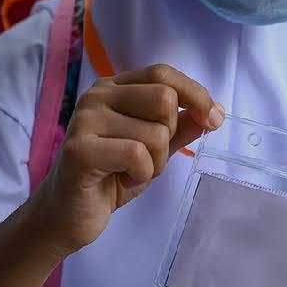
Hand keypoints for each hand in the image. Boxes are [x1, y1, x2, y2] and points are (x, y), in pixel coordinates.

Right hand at [27, 63, 223, 257]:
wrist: (70, 213)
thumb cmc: (112, 176)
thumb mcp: (155, 148)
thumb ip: (182, 126)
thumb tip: (216, 111)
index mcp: (114, 87)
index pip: (163, 73)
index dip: (195, 94)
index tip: (214, 119)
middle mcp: (97, 96)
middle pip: (164, 99)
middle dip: (170, 136)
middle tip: (149, 157)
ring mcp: (85, 120)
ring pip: (156, 133)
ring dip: (155, 163)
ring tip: (131, 171)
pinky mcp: (80, 150)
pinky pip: (138, 154)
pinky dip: (142, 174)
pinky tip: (122, 179)